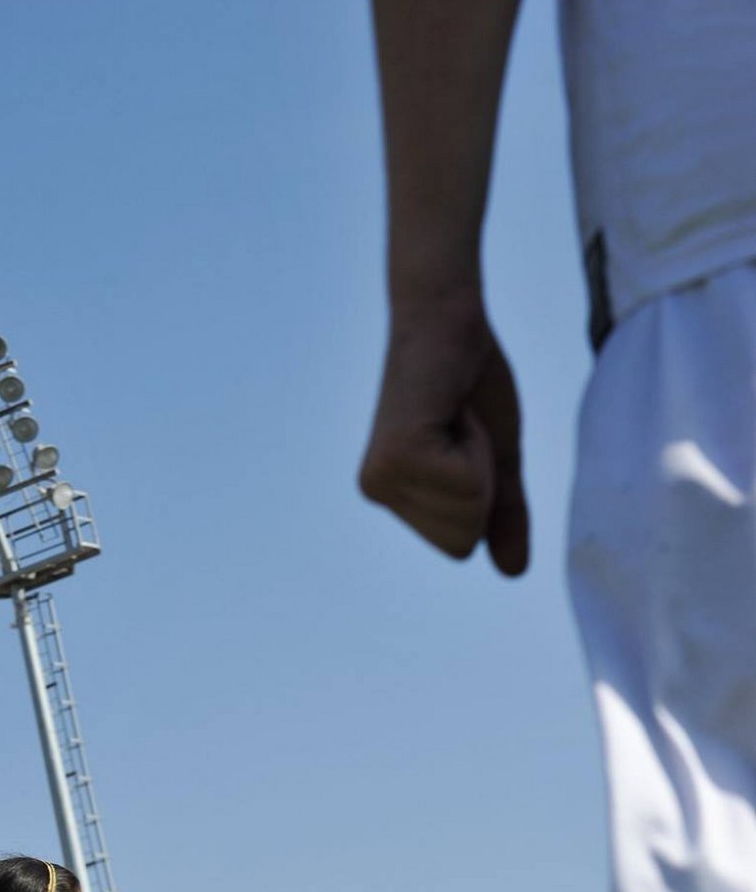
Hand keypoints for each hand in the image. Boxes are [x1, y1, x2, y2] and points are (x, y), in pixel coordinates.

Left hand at [359, 291, 528, 576]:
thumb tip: (512, 573)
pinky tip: (450, 411)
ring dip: (479, 456)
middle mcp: (379, 492)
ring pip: (467, 512)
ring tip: (453, 416)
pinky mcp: (398, 456)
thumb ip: (503, 516)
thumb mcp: (496, 461)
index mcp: (396, 498)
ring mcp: (382, 477)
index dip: (484, 493)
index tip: (466, 437)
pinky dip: (476, 444)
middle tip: (460, 426)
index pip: (461, 546)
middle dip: (482, 478)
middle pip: (462, 538)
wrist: (451, 318)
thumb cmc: (471, 383)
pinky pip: (467, 484)